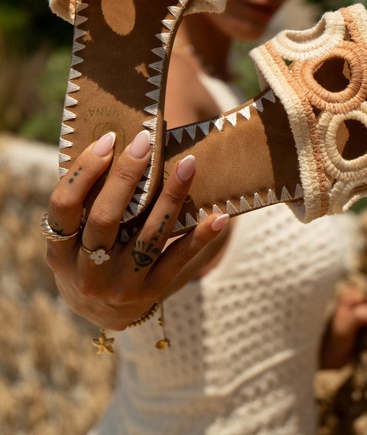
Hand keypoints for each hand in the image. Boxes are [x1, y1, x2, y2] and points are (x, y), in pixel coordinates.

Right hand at [45, 130, 228, 329]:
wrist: (104, 314)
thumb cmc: (88, 256)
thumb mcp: (74, 239)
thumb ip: (88, 203)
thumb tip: (118, 144)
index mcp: (60, 251)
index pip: (64, 205)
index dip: (84, 170)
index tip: (109, 140)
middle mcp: (87, 272)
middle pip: (105, 217)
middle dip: (126, 176)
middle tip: (145, 142)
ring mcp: (120, 285)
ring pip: (148, 236)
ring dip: (171, 197)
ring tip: (188, 165)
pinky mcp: (151, 292)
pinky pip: (178, 260)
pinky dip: (200, 237)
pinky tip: (218, 216)